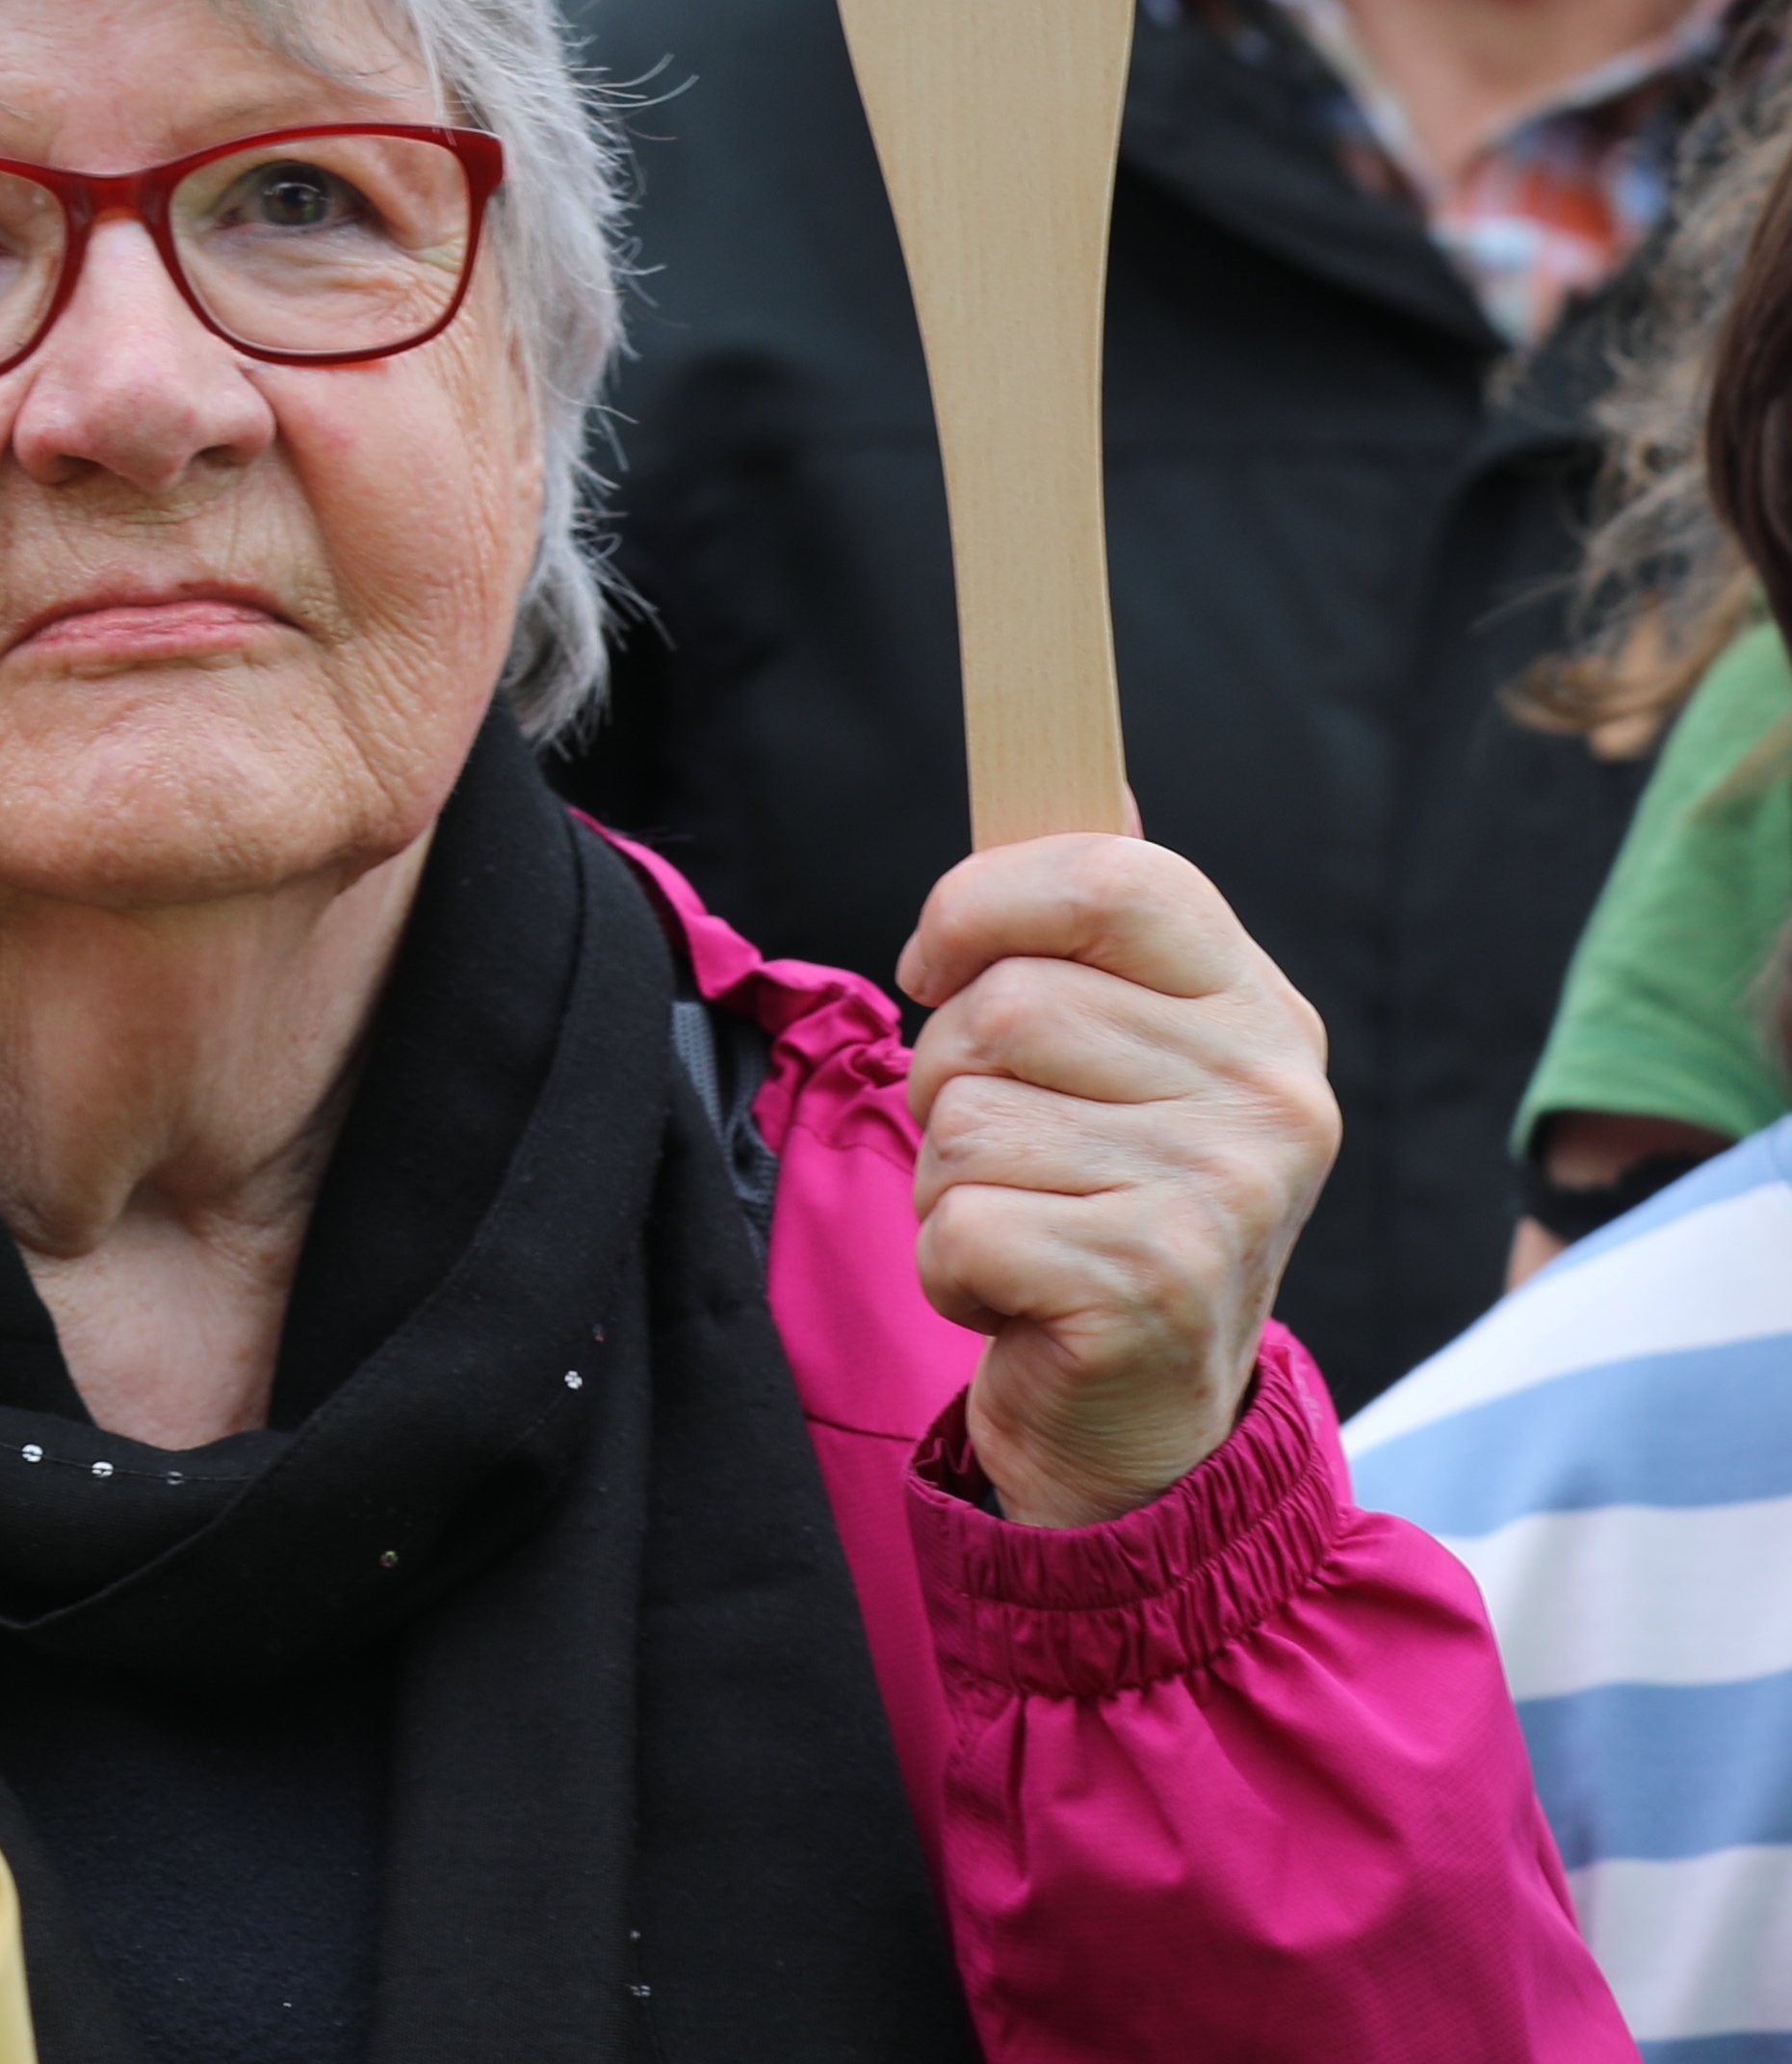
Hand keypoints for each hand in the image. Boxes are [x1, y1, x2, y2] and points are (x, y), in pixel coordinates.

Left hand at [894, 833, 1334, 1526]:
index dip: (982, 902)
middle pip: (1003, 1004)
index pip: (1113, 874)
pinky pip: (958, 1221)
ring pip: (965, 1114)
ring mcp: (1223, 1193)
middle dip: (949, 1078)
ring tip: (1026, 1222)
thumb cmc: (1104, 1202)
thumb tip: (1077, 787)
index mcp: (1263, 1009)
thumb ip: (1091, 934)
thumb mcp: (1124, 1058)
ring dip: (949, 1178)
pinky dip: (950, 1264)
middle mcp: (1270, 1092)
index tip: (935, 962)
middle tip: (1010, 1151)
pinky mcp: (1150, 1285)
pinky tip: (1019, 1296)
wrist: (1148, 1418)